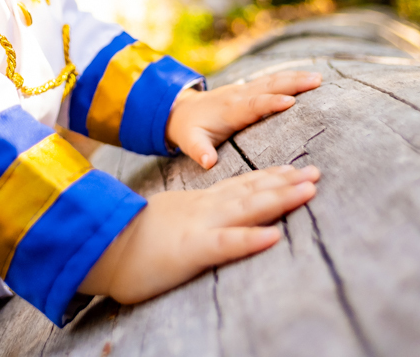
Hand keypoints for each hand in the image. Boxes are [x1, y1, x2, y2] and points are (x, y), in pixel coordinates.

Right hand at [79, 164, 319, 302]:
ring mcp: (200, 226)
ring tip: (308, 191)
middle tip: (317, 173)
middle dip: (287, 182)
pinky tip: (274, 237)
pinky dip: (249, 240)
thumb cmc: (136, 239)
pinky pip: (225, 244)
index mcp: (201, 203)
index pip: (243, 185)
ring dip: (279, 199)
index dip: (273, 177)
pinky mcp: (190, 250)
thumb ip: (197, 214)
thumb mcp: (174, 219)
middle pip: (253, 191)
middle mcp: (206, 209)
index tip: (300, 169)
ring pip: (246, 209)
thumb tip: (218, 216)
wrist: (101, 244)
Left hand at [166, 71, 322, 168]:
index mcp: (229, 110)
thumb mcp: (190, 142)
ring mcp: (245, 89)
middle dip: (292, 83)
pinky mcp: (249, 88)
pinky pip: (272, 81)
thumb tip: (208, 162)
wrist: (181, 110)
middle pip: (268, 87)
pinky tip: (307, 76)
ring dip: (296, 77)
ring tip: (319, 77)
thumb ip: (199, 151)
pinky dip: (290, 77)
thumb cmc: (189, 130)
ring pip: (273, 80)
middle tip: (317, 81)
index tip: (291, 102)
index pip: (253, 105)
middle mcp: (239, 96)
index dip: (271, 103)